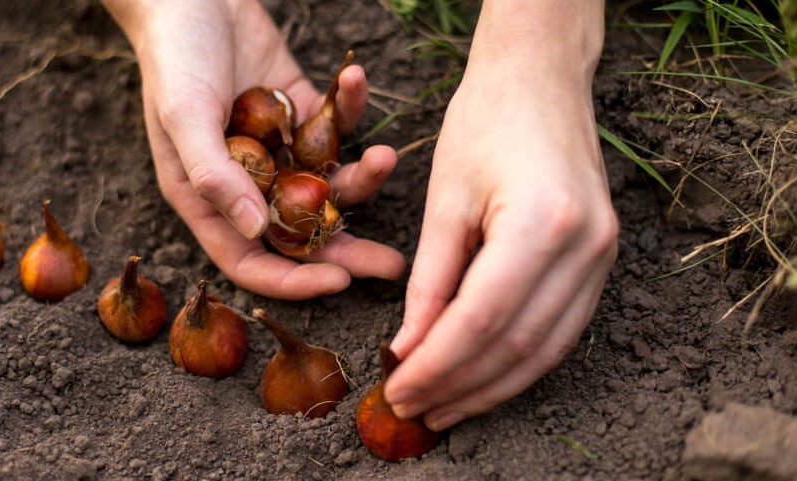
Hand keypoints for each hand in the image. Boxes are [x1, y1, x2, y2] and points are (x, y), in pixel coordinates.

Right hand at [102, 0, 404, 299]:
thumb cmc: (174, 55)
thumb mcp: (183, 115)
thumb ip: (214, 174)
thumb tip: (253, 229)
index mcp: (208, 196)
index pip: (250, 258)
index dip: (292, 279)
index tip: (340, 282)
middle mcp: (245, 180)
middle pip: (299, 232)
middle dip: (347, 251)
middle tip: (393, 266)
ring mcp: (277, 147)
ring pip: (327, 183)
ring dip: (362, 177)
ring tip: (386, 157)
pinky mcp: (300, 110)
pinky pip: (334, 125)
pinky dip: (349, 107)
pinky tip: (354, 78)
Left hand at [384, 0, 616, 429]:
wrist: (541, 80)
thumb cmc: (484, 122)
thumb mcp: (444, 199)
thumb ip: (430, 280)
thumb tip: (409, 350)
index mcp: (542, 223)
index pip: (481, 321)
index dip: (436, 365)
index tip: (397, 390)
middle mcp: (586, 247)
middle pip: (516, 345)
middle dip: (460, 387)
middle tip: (412, 410)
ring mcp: (604, 257)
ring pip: (545, 350)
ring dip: (491, 387)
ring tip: (443, 409)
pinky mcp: (603, 262)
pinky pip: (562, 332)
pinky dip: (519, 363)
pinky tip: (482, 379)